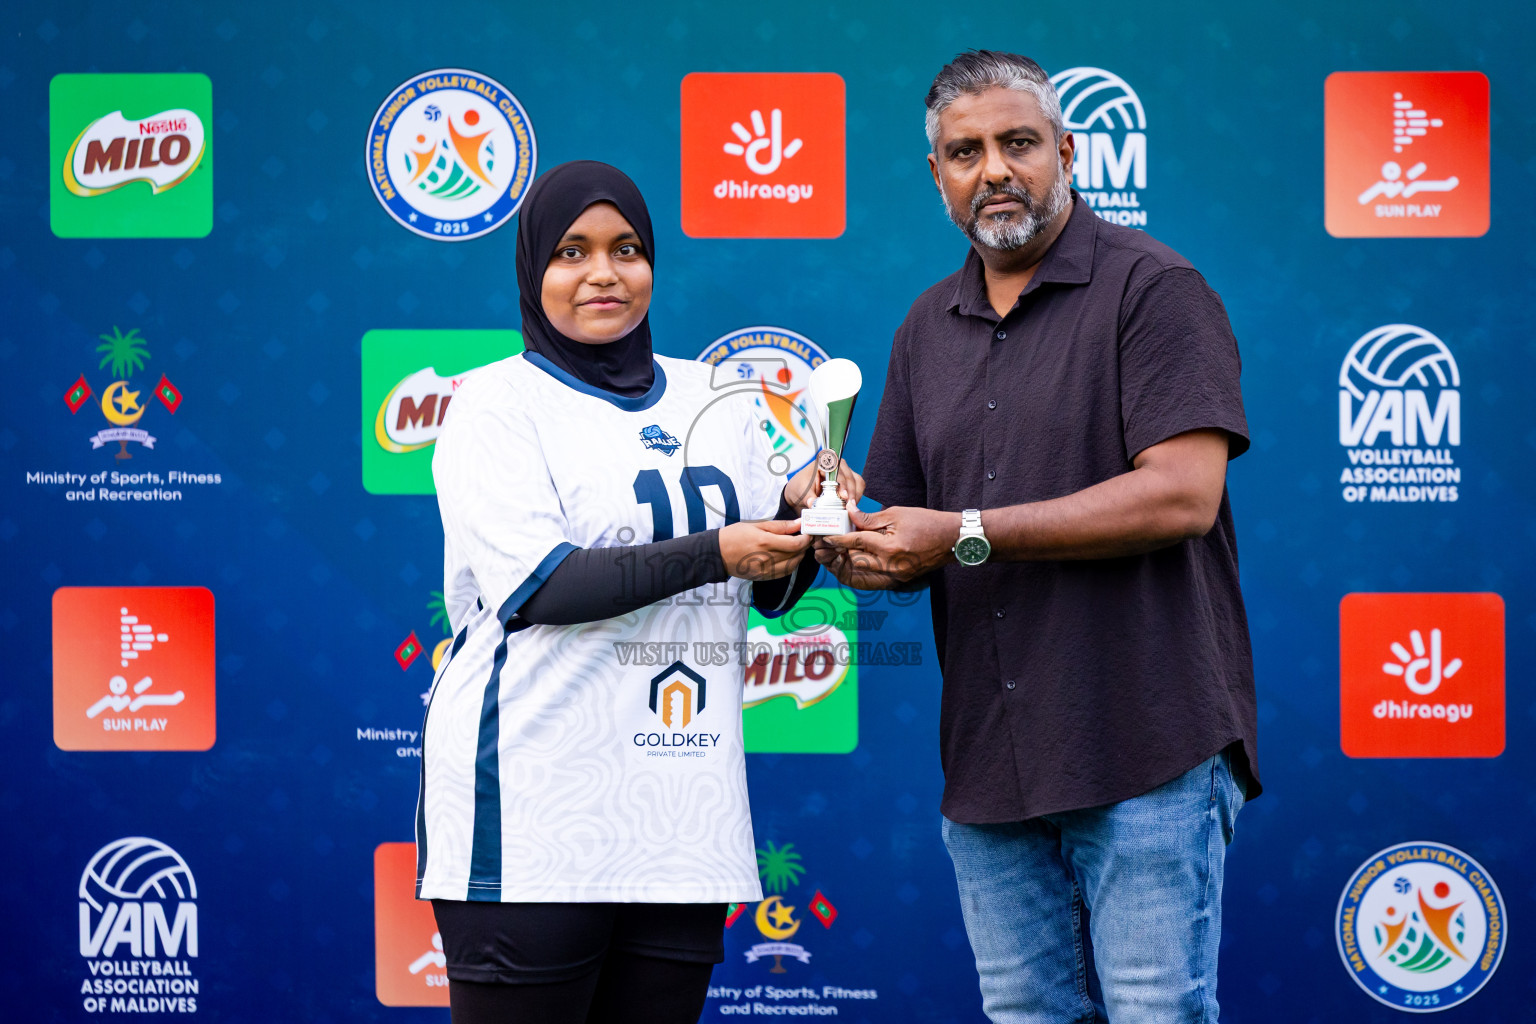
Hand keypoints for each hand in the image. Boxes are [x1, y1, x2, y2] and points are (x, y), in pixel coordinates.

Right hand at [719, 519, 812, 580]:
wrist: (717, 553)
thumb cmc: (735, 535)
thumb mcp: (756, 525)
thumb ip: (780, 526)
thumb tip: (799, 523)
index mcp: (765, 542)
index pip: (795, 544)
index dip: (806, 538)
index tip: (808, 532)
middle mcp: (767, 558)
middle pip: (796, 555)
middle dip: (805, 546)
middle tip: (806, 537)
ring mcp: (766, 570)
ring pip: (793, 565)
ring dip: (800, 556)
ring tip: (799, 547)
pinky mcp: (763, 577)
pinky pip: (784, 572)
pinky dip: (792, 565)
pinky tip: (790, 557)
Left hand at [784, 456, 865, 510]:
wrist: (801, 492)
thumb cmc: (801, 487)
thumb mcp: (801, 492)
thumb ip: (808, 497)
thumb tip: (812, 503)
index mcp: (823, 461)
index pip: (837, 470)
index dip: (842, 483)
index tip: (844, 496)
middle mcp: (836, 464)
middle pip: (850, 477)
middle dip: (851, 493)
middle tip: (848, 507)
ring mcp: (845, 472)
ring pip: (857, 482)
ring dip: (855, 496)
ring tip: (850, 508)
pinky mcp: (849, 481)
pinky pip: (858, 487)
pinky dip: (856, 497)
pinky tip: (850, 506)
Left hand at [813, 506, 960, 588]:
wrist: (952, 539)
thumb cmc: (927, 522)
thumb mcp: (897, 514)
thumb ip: (870, 518)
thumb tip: (850, 513)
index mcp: (891, 547)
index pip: (857, 542)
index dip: (839, 538)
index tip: (825, 536)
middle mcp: (892, 565)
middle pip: (856, 561)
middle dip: (841, 552)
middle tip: (828, 543)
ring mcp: (897, 575)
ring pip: (864, 570)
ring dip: (852, 560)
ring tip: (841, 549)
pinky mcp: (901, 578)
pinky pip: (876, 574)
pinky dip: (865, 566)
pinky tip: (859, 556)